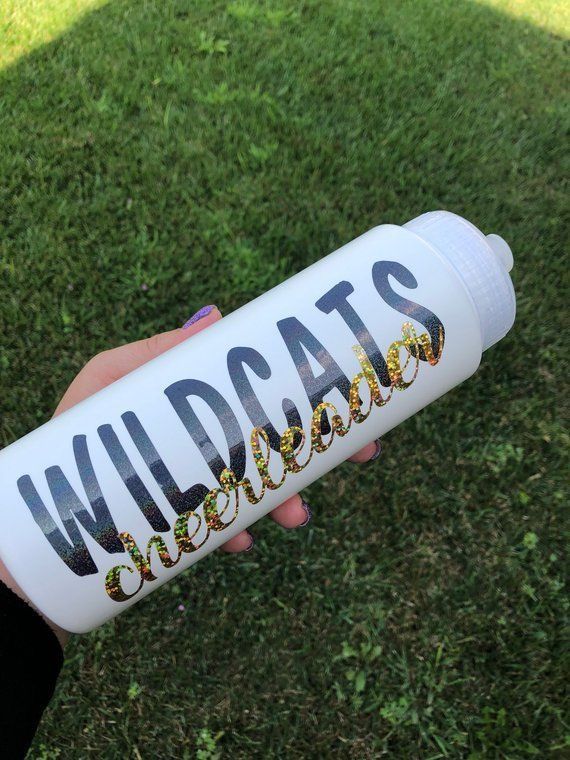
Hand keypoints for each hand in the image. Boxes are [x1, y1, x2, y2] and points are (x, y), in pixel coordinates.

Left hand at [54, 305, 381, 553]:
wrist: (44, 526)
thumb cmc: (73, 440)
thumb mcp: (107, 382)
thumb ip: (154, 353)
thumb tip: (215, 316)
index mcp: (196, 400)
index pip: (262, 387)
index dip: (307, 389)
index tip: (348, 390)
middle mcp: (208, 440)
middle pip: (277, 437)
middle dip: (321, 447)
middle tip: (363, 454)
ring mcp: (204, 482)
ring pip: (263, 486)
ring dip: (287, 497)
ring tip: (294, 516)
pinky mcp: (194, 522)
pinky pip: (230, 526)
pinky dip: (239, 530)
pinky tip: (239, 540)